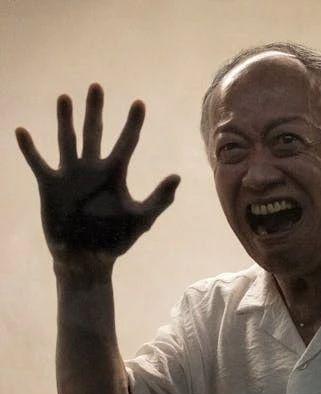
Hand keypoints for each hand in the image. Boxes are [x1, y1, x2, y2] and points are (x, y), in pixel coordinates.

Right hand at [16, 84, 179, 266]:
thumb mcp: (141, 219)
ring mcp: (71, 175)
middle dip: (96, 110)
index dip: (133, 123)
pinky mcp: (50, 186)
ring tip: (65, 97)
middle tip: (97, 86)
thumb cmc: (117, 239)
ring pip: (68, 140)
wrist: (88, 258)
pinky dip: (30, 149)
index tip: (139, 103)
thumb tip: (177, 176)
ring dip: (66, 120)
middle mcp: (93, 169)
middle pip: (95, 132)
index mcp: (115, 173)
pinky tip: (22, 131)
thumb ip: (159, 199)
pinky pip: (38, 163)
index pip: (127, 142)